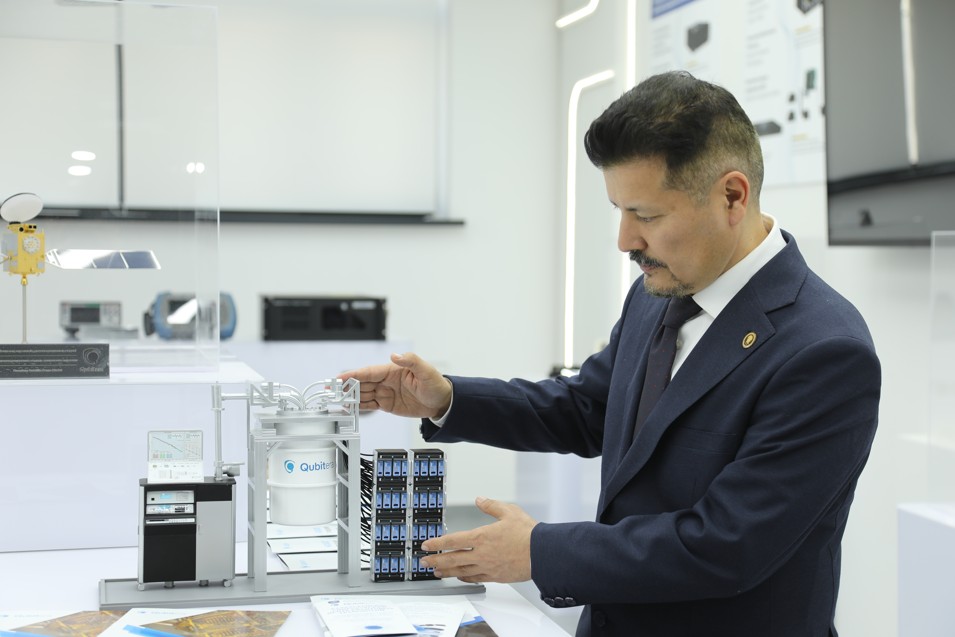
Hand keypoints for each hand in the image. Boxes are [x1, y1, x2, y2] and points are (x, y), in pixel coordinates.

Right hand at [339, 352, 452, 419]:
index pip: (368, 372)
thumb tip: (395, 355)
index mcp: (392, 371)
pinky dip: (359, 406)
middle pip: (362, 383)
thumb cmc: (436, 385)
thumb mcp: (426, 371)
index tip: (340, 378)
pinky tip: (350, 408)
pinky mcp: (387, 405)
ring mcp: (386, 393)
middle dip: (346, 387)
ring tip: (337, 402)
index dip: (353, 375)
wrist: (443, 403)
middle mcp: (386, 381)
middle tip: (332, 391)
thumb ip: (411, 361)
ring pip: (363, 394)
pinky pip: (370, 405)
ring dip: (350, 397)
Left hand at [420, 496, 537, 583]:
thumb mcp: (509, 511)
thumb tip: (480, 500)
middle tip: (424, 562)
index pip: (453, 540)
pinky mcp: (495, 576)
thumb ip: (492, 506)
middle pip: (452, 559)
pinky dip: (464, 577)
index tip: (426, 545)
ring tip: (436, 572)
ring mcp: (487, 567)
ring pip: (461, 571)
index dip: (437, 543)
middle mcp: (481, 554)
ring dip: (446, 571)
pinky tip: (459, 576)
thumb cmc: (527, 533)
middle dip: (435, 560)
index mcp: (482, 537)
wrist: (542, 553)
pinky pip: (475, 578)